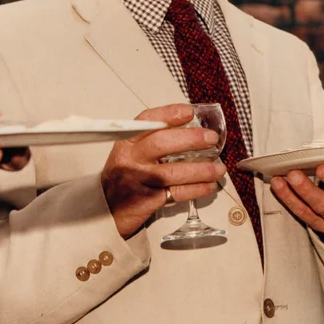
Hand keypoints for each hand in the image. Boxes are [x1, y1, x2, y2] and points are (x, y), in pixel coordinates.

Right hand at [100, 104, 226, 239]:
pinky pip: (176, 193)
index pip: (147, 121)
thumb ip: (152, 141)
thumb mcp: (130, 154)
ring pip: (172, 172)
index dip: (169, 114)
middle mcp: (130, 159)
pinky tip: (209, 186)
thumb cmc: (124, 177)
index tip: (189, 112)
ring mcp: (138, 180)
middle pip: (160, 143)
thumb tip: (193, 129)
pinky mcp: (145, 201)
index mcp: (127, 142)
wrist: (104, 211)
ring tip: (219, 168)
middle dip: (191, 139)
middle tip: (212, 138)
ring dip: (201, 169)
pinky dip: (196, 189)